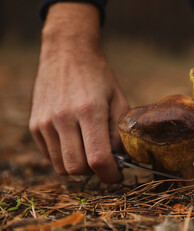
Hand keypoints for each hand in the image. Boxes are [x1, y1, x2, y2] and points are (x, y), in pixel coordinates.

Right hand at [29, 3, 128, 182]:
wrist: (68, 54)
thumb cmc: (99, 77)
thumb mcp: (118, 100)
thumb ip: (120, 132)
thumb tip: (121, 160)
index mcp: (89, 111)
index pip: (98, 158)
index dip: (110, 174)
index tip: (117, 176)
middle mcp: (63, 118)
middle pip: (77, 168)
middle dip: (94, 173)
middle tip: (105, 163)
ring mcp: (45, 122)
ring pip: (62, 166)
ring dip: (79, 166)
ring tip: (90, 150)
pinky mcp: (35, 125)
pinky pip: (51, 156)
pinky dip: (65, 156)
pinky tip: (75, 141)